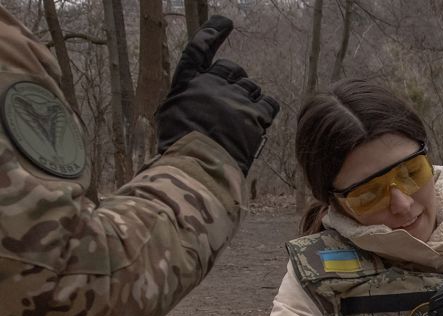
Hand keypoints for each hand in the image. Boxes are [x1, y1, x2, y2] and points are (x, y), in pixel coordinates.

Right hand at [155, 17, 279, 172]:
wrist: (199, 164)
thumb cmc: (181, 147)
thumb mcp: (171, 118)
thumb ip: (188, 101)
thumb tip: (197, 102)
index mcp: (187, 83)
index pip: (199, 49)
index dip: (213, 33)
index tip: (226, 23)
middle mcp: (211, 84)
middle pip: (231, 69)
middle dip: (235, 79)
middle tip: (234, 100)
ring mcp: (234, 97)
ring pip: (251, 86)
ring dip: (250, 98)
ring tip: (243, 118)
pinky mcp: (254, 114)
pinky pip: (269, 103)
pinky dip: (266, 109)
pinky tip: (260, 120)